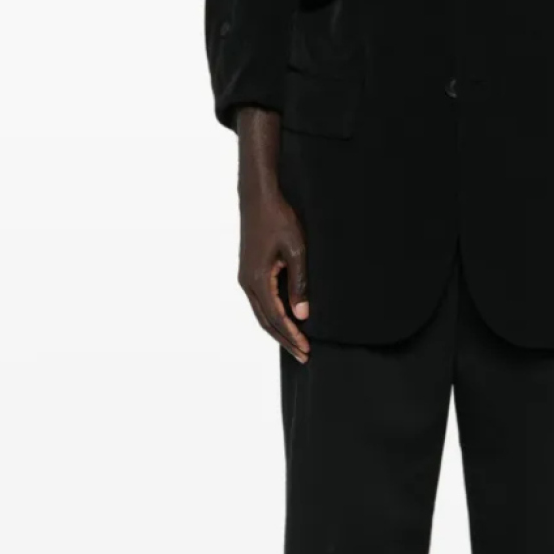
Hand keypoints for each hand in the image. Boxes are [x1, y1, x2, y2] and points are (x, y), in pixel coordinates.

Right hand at [239, 188, 309, 361]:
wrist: (258, 197)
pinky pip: (260, 302)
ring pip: (261, 314)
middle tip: (304, 356)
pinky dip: (272, 317)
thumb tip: (302, 315)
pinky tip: (285, 320)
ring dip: (278, 331)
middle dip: (285, 340)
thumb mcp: (297, 250)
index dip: (292, 336)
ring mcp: (246, 278)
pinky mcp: (249, 272)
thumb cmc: (279, 219)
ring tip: (296, 344)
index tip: (307, 350)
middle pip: (266, 322)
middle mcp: (247, 283)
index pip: (276, 318)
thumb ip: (299, 283)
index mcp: (258, 279)